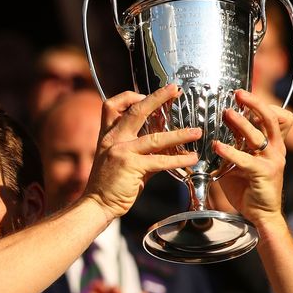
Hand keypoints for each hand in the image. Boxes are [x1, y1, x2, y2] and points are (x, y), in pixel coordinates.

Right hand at [83, 85, 201, 218]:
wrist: (96, 203)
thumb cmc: (108, 184)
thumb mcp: (119, 160)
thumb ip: (140, 150)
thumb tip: (165, 148)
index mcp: (107, 135)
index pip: (112, 105)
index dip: (130, 96)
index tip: (147, 94)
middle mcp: (113, 139)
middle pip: (136, 110)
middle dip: (157, 97)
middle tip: (175, 89)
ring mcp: (121, 151)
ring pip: (155, 137)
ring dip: (179, 134)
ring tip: (196, 132)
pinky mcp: (130, 166)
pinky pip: (160, 160)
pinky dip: (178, 159)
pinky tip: (191, 159)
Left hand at [213, 91, 291, 229]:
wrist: (261, 214)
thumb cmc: (248, 187)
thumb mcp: (240, 161)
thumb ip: (234, 145)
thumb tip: (213, 130)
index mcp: (273, 144)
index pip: (277, 117)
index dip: (263, 105)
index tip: (244, 97)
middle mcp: (276, 149)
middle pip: (270, 119)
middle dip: (254, 103)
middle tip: (237, 94)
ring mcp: (272, 160)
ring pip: (259, 135)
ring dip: (241, 122)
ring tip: (226, 113)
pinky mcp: (264, 173)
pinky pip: (246, 159)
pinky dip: (230, 151)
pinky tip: (217, 146)